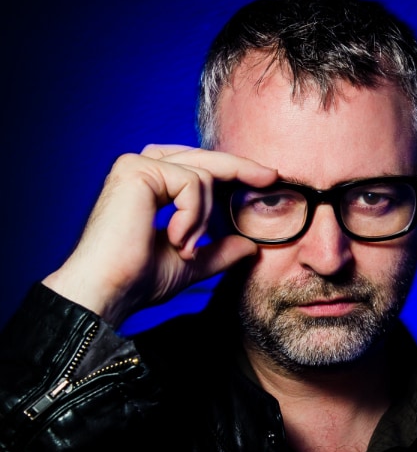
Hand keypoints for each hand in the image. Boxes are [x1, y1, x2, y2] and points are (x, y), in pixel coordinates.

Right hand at [42, 144, 276, 325]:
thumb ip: (219, 251)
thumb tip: (250, 246)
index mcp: (152, 184)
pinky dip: (193, 215)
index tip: (266, 178)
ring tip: (184, 246)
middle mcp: (143, 168)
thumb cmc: (139, 279)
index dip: (233, 169)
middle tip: (272, 177)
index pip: (200, 167)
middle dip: (241, 169)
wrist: (109, 291)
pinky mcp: (137, 169)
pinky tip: (175, 238)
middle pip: (205, 160)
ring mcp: (137, 164)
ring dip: (203, 219)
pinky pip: (192, 183)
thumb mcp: (191, 262)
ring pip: (203, 176)